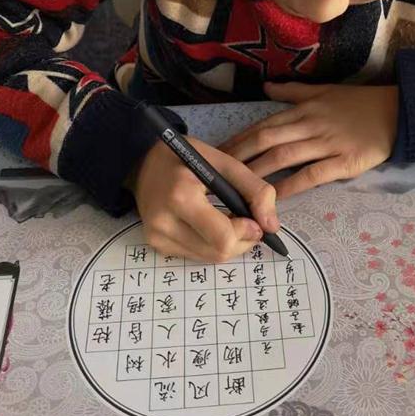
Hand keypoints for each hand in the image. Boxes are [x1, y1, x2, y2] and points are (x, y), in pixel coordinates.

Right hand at [130, 136, 279, 261]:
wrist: (142, 162)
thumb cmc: (185, 157)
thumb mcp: (223, 162)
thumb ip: (254, 190)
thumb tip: (272, 226)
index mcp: (181, 197)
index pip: (223, 237)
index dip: (247, 233)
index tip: (255, 220)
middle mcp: (164, 222)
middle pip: (218, 252)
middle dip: (242, 241)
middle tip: (247, 222)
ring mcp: (157, 237)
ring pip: (209, 258)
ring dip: (228, 244)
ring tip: (228, 220)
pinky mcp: (156, 245)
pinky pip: (196, 255)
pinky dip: (211, 244)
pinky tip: (209, 224)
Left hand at [222, 82, 397, 198]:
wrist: (397, 112)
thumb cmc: (359, 103)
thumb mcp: (324, 91)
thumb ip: (293, 91)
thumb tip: (265, 87)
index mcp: (304, 108)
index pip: (263, 124)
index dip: (239, 139)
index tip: (217, 152)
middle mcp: (310, 124)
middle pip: (267, 139)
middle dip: (239, 155)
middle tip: (215, 172)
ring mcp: (327, 143)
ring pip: (285, 156)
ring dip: (258, 171)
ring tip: (236, 186)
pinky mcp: (344, 162)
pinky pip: (312, 174)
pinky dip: (292, 186)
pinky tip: (275, 197)